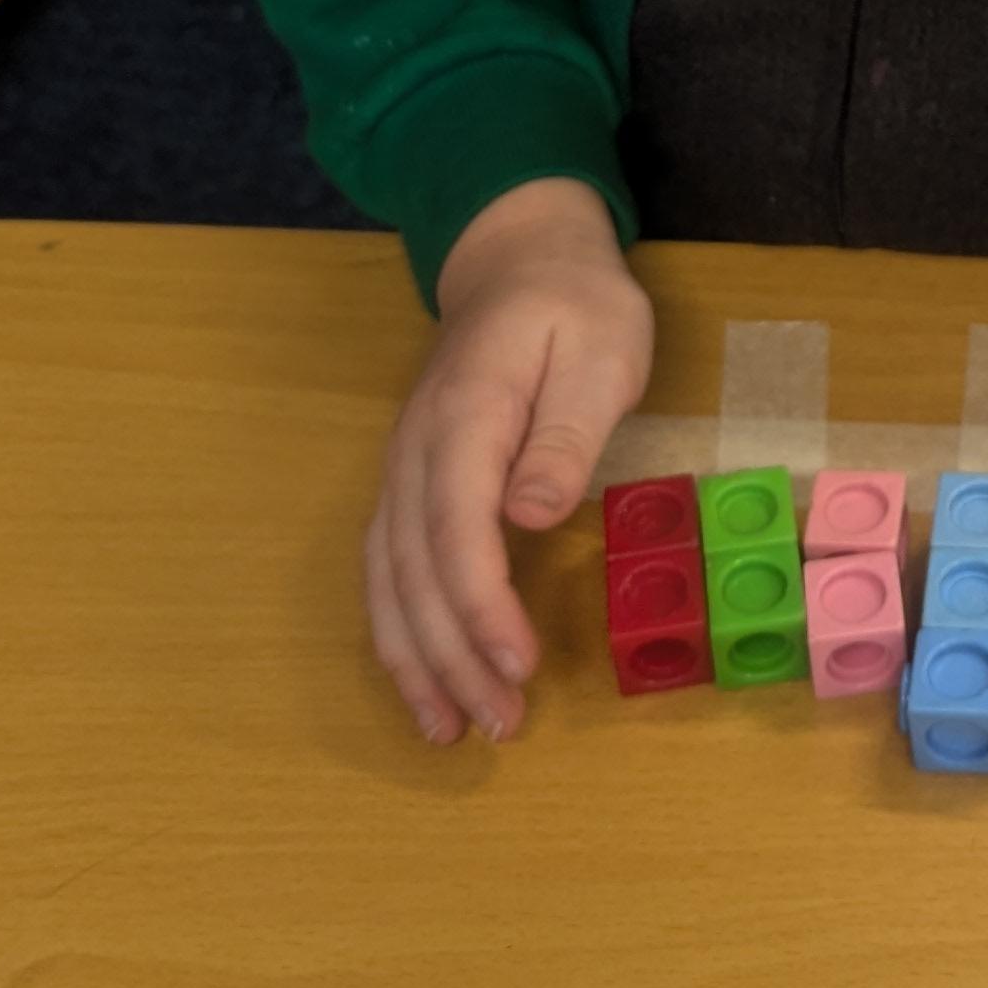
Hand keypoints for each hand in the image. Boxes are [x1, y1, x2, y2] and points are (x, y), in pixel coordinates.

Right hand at [365, 176, 653, 747]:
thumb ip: (566, 430)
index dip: (481, 603)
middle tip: (500, 725)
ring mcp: (402, 467)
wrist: (519, 256)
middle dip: (452, 656)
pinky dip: (399, 632)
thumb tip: (533, 512)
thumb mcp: (600, 347)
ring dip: (415, 658)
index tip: (516, 664)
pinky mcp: (409, 485)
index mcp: (465, 414)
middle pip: (414, 567)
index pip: (456, 524)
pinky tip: (424, 682)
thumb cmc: (574, 304)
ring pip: (387, 578)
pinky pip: (388, 568)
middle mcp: (415, 449)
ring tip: (450, 731)